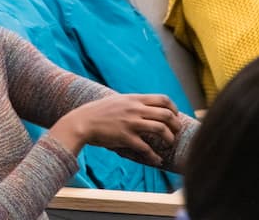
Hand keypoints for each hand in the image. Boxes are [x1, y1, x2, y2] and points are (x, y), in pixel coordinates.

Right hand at [48, 94, 180, 165]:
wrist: (82, 122)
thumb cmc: (98, 112)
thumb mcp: (117, 101)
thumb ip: (133, 103)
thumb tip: (146, 106)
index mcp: (134, 99)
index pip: (163, 99)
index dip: (173, 108)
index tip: (175, 117)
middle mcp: (135, 109)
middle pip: (166, 114)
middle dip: (176, 125)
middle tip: (176, 132)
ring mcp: (130, 123)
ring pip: (161, 129)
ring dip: (169, 139)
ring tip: (169, 144)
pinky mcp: (125, 137)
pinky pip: (146, 148)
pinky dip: (154, 156)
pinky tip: (157, 160)